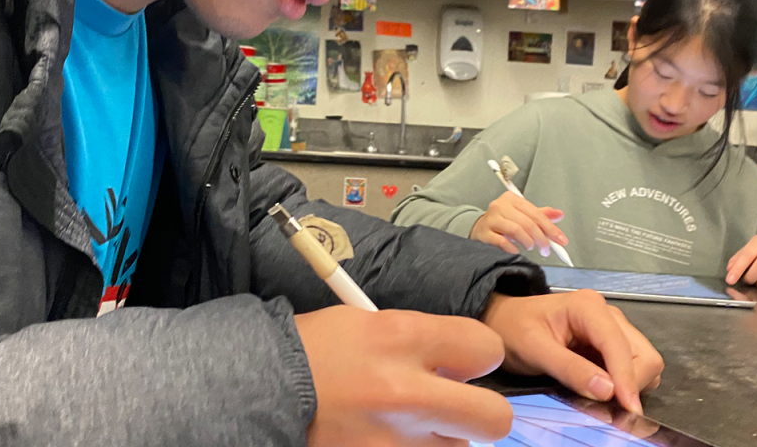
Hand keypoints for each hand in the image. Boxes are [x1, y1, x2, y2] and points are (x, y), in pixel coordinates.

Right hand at [296, 306, 512, 445]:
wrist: (262, 388)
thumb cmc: (316, 350)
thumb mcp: (370, 322)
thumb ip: (422, 339)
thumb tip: (461, 361)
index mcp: (403, 338)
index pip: (486, 349)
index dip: (478, 356)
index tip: (464, 361)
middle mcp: (406, 392)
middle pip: (493, 418)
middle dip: (481, 411)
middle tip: (456, 405)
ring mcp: (395, 441)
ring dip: (439, 437)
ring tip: (403, 422)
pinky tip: (386, 437)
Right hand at [470, 191, 566, 257]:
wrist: (480, 228)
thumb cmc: (504, 221)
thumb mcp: (523, 215)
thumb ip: (541, 215)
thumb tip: (559, 214)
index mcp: (512, 199)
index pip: (536, 213)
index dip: (550, 228)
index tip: (561, 240)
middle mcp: (500, 206)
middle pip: (527, 222)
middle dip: (541, 238)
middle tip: (546, 249)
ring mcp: (491, 219)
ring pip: (516, 230)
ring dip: (528, 242)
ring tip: (531, 247)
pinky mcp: (484, 232)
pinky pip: (501, 241)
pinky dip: (512, 248)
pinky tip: (516, 250)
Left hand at [481, 291, 663, 414]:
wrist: (502, 322)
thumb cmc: (513, 330)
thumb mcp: (534, 350)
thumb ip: (570, 369)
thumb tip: (609, 391)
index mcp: (589, 307)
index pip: (619, 346)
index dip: (627, 379)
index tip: (628, 411)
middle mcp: (607, 314)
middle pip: (643, 355)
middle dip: (632, 384)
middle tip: (612, 409)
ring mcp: (611, 330)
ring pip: (642, 363)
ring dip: (631, 385)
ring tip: (604, 401)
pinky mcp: (609, 345)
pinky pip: (630, 368)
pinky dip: (623, 384)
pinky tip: (602, 392)